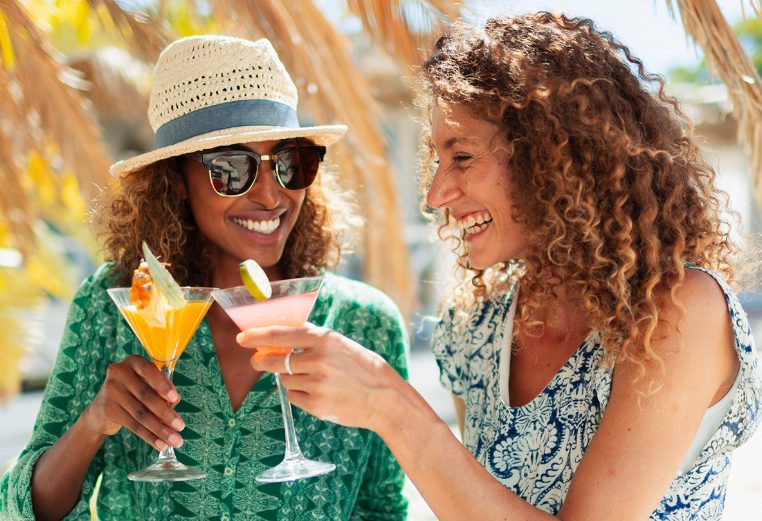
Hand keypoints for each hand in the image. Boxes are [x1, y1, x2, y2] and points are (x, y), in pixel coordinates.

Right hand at [83, 355, 185, 450]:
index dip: (162, 385)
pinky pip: (133, 425)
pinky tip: (160, 444)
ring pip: (140, 413)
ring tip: (175, 440)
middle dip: (166, 413)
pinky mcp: (107, 409)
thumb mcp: (148, 384)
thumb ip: (162, 390)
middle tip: (181, 426)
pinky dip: (149, 436)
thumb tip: (174, 404)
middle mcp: (119, 373)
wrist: (103, 406)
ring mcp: (110, 391)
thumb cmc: (135, 391)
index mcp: (133, 362)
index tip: (175, 399)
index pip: (149, 371)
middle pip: (146, 396)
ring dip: (160, 429)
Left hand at [237, 324, 403, 430]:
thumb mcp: (338, 343)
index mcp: (323, 338)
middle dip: (262, 361)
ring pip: (285, 380)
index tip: (242, 338)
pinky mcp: (316, 405)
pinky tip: (319, 393)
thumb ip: (310, 338)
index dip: (256, 336)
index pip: (279, 334)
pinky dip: (299, 395)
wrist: (384, 396)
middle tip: (257, 361)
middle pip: (274, 361)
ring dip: (291, 379)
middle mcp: (317, 360)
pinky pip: (293, 397)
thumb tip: (280, 334)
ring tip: (314, 379)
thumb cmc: (361, 366)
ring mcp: (316, 384)